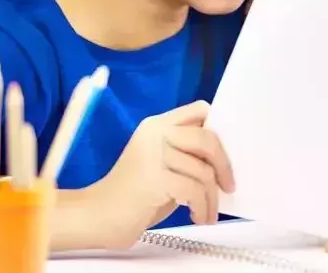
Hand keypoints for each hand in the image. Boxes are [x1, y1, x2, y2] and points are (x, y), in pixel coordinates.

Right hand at [92, 101, 235, 248]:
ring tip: (207, 213)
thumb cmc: (133, 195)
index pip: (199, 110)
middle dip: (224, 165)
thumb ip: (184, 153)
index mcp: (156, 125)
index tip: (225, 153)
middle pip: (207, 138)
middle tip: (228, 185)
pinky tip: (198, 216)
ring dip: (211, 198)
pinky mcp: (155, 177)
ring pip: (203, 171)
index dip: (218, 128)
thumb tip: (221, 158)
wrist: (99, 216)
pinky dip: (202, 207)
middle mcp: (156, 133)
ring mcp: (154, 153)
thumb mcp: (160, 164)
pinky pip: (194, 190)